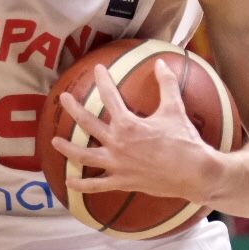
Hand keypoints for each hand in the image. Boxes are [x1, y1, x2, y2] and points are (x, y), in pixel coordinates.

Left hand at [51, 61, 221, 202]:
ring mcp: (116, 164)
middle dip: (73, 108)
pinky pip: (96, 185)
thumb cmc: (185, 141)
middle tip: (64, 98)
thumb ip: (166, 84)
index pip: (109, 97)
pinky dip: (81, 185)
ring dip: (67, 148)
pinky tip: (69, 182)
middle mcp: (116, 143)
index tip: (97, 69)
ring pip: (83, 156)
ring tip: (54, 141)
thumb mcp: (175, 109)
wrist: (194, 173)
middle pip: (87, 123)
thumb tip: (160, 63)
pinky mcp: (121, 181)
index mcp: (127, 124)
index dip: (103, 80)